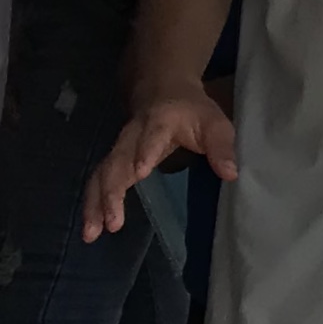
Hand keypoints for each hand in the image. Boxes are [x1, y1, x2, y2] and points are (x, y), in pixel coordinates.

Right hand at [82, 91, 237, 240]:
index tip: (140, 171)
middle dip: (111, 193)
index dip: (144, 153)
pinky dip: (92, 204)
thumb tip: (230, 174)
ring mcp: (119, 148)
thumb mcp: (214, 124)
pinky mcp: (113, 159)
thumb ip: (221, 148)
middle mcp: (132, 137)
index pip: (150, 138)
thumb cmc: (192, 110)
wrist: (162, 90)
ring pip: (101, 175)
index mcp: (159, 123)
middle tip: (112, 222)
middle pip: (116, 163)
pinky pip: (98, 181)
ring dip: (95, 204)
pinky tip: (92, 227)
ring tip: (92, 233)